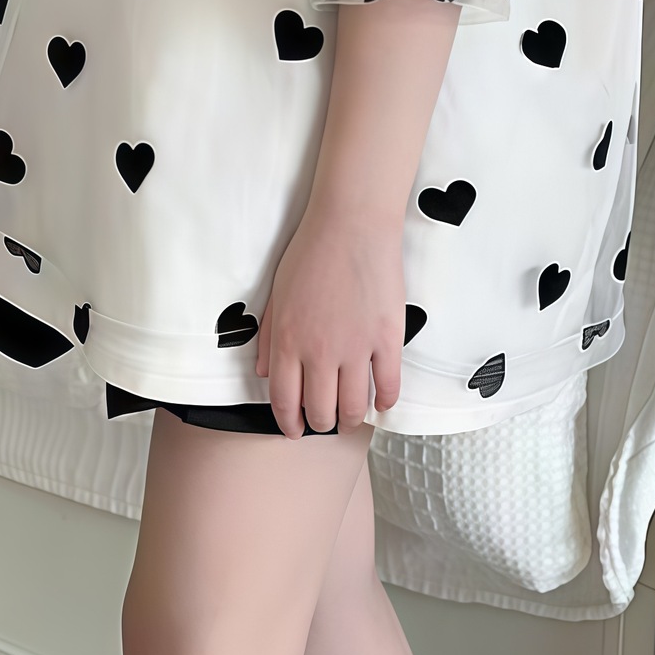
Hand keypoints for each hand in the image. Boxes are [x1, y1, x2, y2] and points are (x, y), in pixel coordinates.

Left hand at [254, 204, 405, 437]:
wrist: (351, 224)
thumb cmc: (312, 251)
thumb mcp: (278, 294)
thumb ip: (270, 337)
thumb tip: (265, 373)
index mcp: (289, 341)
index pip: (285, 401)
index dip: (289, 423)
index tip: (295, 431)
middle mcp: (320, 352)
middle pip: (321, 411)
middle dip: (321, 423)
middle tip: (325, 422)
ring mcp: (356, 348)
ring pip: (354, 407)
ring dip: (351, 420)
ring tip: (351, 419)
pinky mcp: (387, 339)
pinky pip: (389, 385)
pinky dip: (385, 401)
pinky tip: (382, 402)